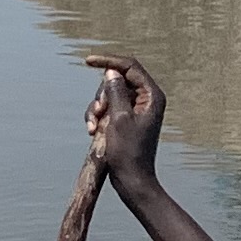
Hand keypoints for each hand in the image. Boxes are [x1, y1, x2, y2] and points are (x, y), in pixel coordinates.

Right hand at [83, 54, 166, 187]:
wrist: (131, 179)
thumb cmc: (129, 152)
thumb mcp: (118, 118)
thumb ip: (115, 92)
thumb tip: (112, 72)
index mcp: (151, 96)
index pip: (130, 66)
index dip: (109, 61)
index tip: (88, 61)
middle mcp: (146, 100)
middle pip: (117, 80)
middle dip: (102, 95)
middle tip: (99, 112)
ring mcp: (135, 110)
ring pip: (109, 95)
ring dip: (96, 109)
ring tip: (94, 128)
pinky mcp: (125, 120)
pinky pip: (107, 109)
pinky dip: (97, 117)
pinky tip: (93, 132)